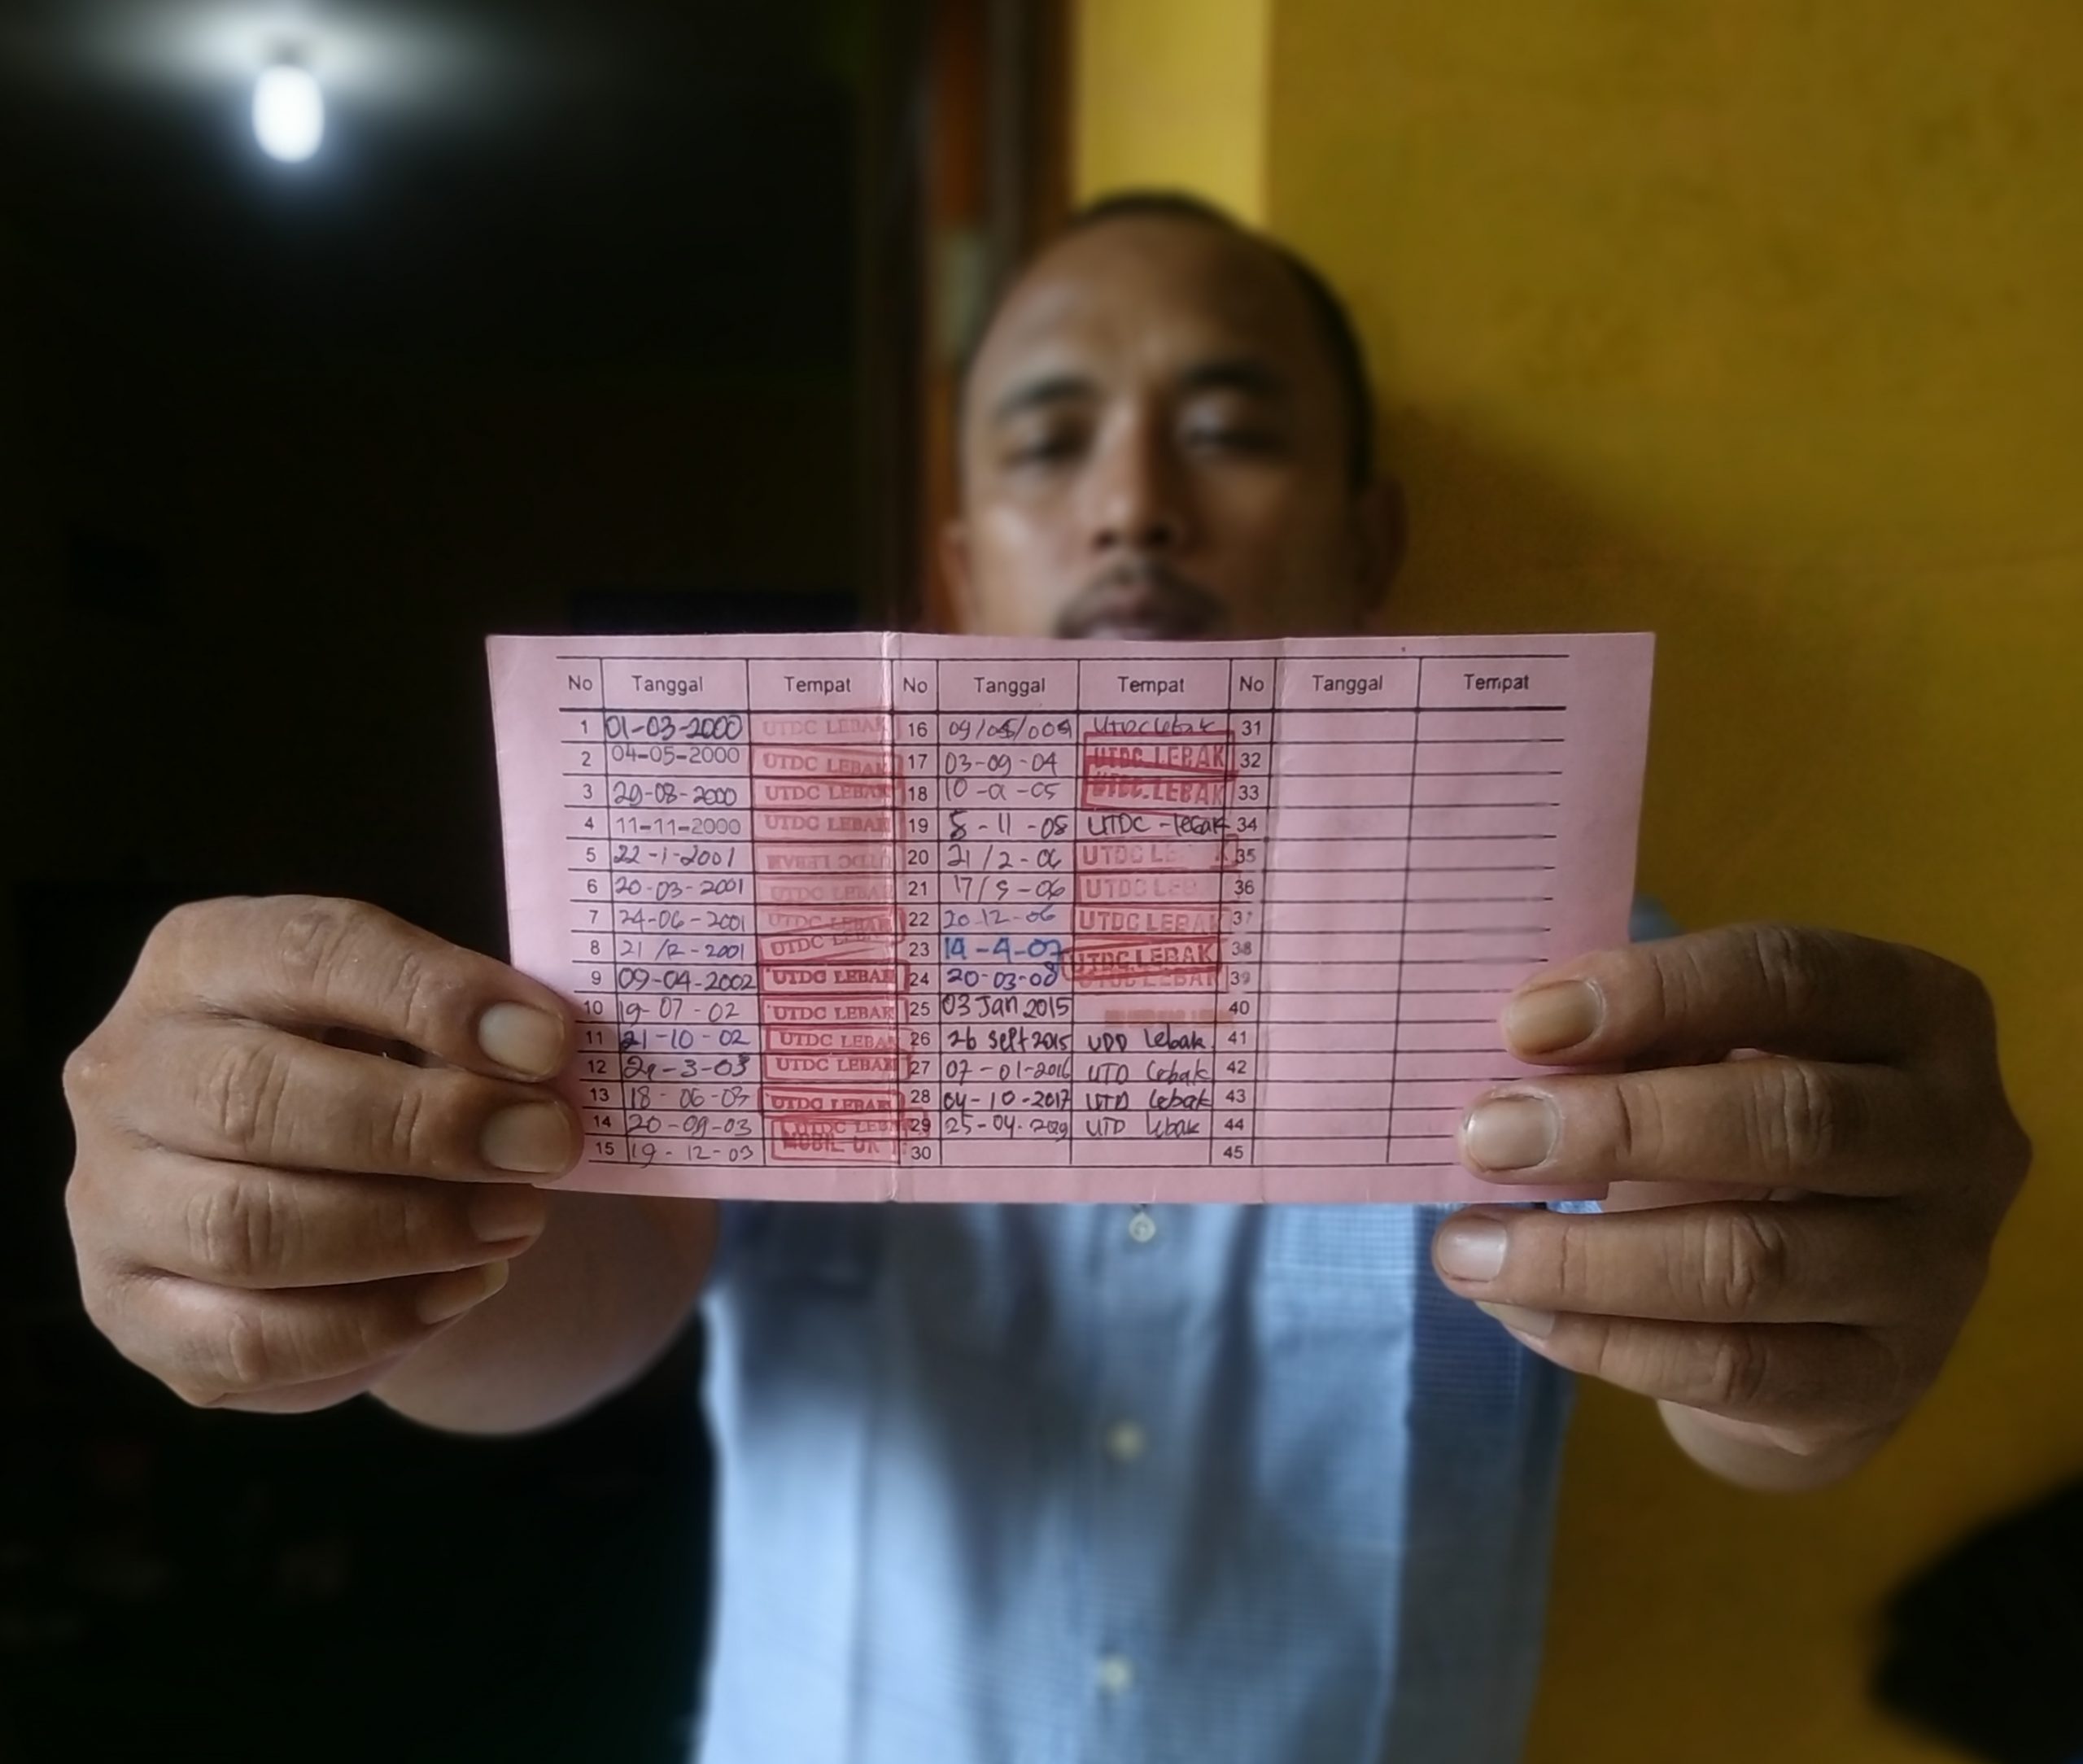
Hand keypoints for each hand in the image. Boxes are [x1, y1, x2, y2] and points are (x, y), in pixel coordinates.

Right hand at [64, 896, 581, 1413]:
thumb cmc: (388, 1075)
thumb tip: (543, 1069)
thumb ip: (474, 1032)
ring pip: (245, 1229)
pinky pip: (248, 1340)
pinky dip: (372, 1323)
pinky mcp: (132, 1314)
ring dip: (408, 1232)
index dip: (434, 997)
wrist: (334, 1192)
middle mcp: (127, 1072)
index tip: (546, 1044)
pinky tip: (462, 1291)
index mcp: (201, 959)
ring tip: (516, 1221)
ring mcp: (111, 1199)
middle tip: (544, 1144)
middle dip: (423, 1128)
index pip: (307, 952)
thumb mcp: (423, 1022)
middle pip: (254, 1098)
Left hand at [1430, 923, 2030, 1484]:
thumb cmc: (1740, 1137)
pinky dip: (1604, 1339)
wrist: (1823, 1311)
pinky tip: (1517, 1311)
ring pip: (1753, 1261)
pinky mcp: (1882, 1383)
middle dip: (1618, 1126)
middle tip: (1484, 1136)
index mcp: (1922, 1013)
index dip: (1654, 990)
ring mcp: (1936, 1273)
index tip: (1522, 1023)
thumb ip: (1637, 1038)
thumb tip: (1516, 1047)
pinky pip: (1731, 1367)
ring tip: (1465, 1246)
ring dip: (1585, 1256)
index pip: (1794, 975)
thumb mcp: (1709, 1059)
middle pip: (1794, 1118)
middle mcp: (1960, 1138)